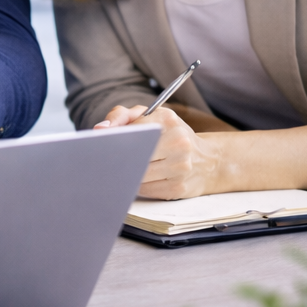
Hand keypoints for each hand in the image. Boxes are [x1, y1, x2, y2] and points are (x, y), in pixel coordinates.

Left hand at [94, 104, 225, 198]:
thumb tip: (99, 129)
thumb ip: (122, 116)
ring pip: (137, 174)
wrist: (208, 161)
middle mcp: (178, 142)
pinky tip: (137, 179)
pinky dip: (136, 185)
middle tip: (103, 160)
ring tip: (120, 169)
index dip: (112, 139)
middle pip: (132, 155)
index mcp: (168, 120)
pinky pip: (145, 190)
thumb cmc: (171, 136)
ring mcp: (180, 167)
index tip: (98, 145)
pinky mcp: (178, 188)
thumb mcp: (151, 117)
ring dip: (125, 174)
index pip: (130, 131)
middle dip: (116, 159)